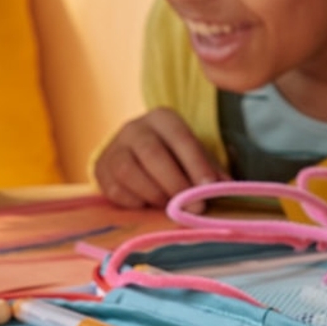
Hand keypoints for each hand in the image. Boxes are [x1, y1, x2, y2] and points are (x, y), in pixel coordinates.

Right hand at [96, 108, 221, 208]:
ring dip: (153, 194)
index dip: (196, 164)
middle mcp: (134, 128)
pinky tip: (147, 205)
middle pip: (152, 153)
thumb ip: (209, 169)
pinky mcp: (100, 169)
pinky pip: (114, 189)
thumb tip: (227, 188)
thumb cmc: (171, 155)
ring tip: (169, 207)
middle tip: (192, 207)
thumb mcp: (192, 154)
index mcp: (162, 118)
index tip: (209, 188)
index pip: (181, 138)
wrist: (133, 152)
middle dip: (174, 183)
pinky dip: (134, 201)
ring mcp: (114, 148)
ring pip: (129, 172)